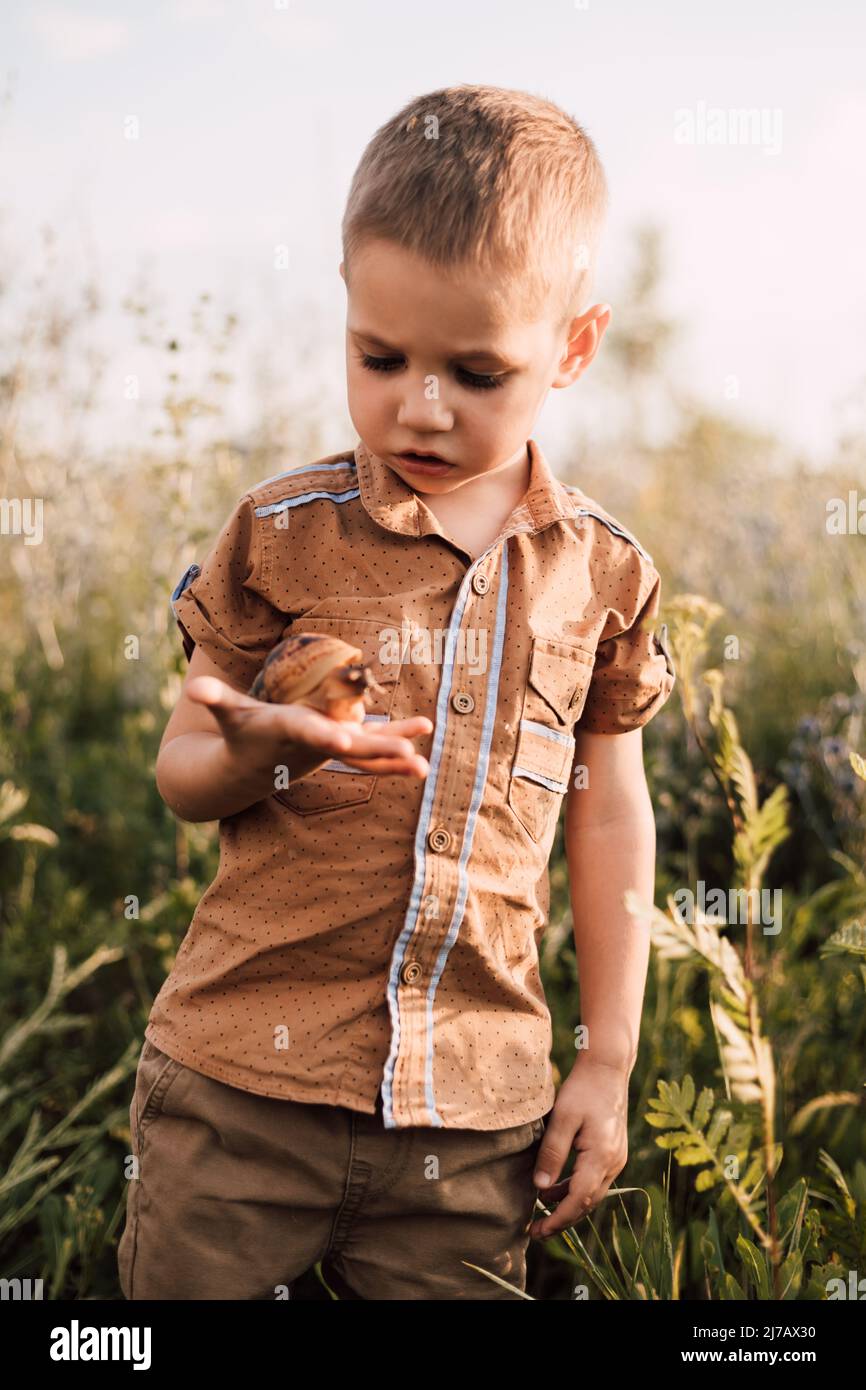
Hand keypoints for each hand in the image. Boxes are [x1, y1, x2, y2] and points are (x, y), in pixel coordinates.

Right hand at [187, 675, 432, 781]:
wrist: (250, 770)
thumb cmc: (241, 731)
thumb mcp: (227, 713)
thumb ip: (214, 698)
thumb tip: (192, 687)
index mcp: (287, 731)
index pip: (306, 732)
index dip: (322, 734)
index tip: (342, 740)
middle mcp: (314, 745)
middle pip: (350, 749)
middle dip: (379, 751)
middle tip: (409, 755)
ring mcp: (329, 752)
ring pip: (367, 756)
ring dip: (396, 755)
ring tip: (423, 763)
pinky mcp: (339, 752)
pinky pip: (372, 753)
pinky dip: (395, 750)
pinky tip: (422, 749)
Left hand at [529, 1055, 629, 1238]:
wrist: (607, 1069)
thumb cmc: (583, 1089)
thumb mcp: (563, 1118)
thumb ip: (552, 1153)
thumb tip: (539, 1188)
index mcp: (602, 1157)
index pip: (579, 1200)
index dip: (558, 1219)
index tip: (537, 1231)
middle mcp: (614, 1163)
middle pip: (587, 1203)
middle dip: (562, 1219)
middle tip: (536, 1232)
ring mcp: (617, 1159)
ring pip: (591, 1193)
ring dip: (568, 1205)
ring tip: (541, 1212)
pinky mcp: (613, 1152)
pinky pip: (594, 1180)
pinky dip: (575, 1189)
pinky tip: (555, 1188)